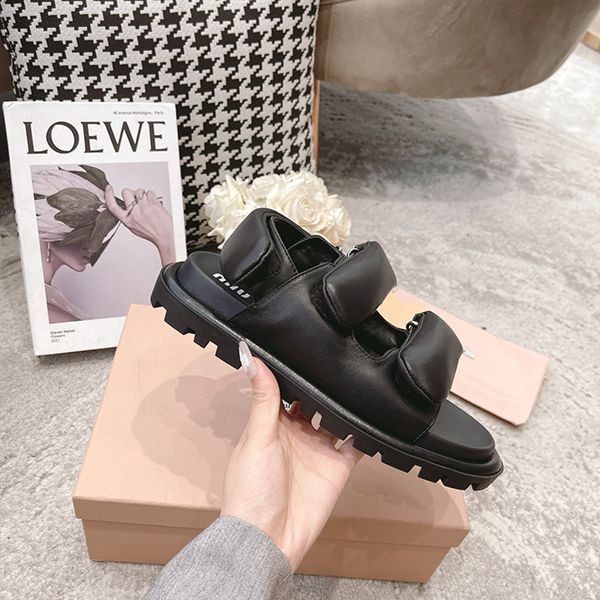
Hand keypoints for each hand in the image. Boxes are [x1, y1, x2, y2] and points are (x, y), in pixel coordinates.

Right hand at [105, 185, 175, 264]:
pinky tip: (154, 203)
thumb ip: (129, 216)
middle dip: (131, 193)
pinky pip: (149, 192)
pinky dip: (152, 196)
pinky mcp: (153, 203)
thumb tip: (127, 205)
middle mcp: (134, 213)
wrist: (166, 235)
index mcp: (127, 220)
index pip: (113, 206)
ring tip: (148, 203)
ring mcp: (143, 207)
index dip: (109, 195)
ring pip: (138, 190)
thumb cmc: (153, 233)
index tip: (109, 188)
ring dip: (143, 194)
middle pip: (126, 192)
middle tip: (138, 200)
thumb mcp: (135, 228)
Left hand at [221, 340, 361, 570]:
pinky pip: (356, 443)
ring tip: (360, 377)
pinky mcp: (338, 465)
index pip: (287, 390)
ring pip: (337, 418)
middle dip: (326, 384)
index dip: (297, 371)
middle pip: (315, 401)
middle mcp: (298, 433)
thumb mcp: (257, 437)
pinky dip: (365, 430)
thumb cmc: (251, 488)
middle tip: (342, 356)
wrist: (269, 538)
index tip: (308, 345)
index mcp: (273, 423)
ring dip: (346, 403)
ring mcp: (319, 448)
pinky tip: (374, 412)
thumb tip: (250, 357)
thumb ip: (263, 399)